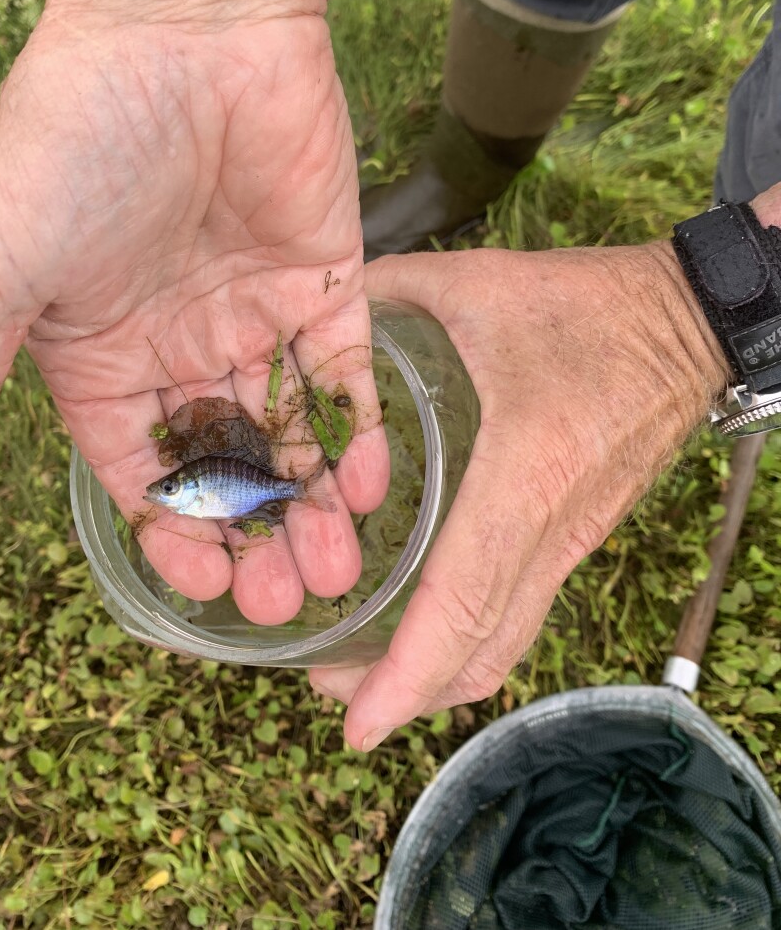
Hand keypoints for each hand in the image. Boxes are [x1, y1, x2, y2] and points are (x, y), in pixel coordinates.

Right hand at [0, 9, 389, 623]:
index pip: (139, 473)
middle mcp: (178, 345)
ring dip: (315, 504)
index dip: (173, 538)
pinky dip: (360, 428)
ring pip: (289, 434)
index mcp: (98, 355)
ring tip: (342, 568)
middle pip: (222, 468)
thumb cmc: (73, 136)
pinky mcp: (325, 277)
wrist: (184, 21)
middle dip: (255, 539)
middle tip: (290, 605)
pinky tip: (375, 483)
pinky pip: (344, 372)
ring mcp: (255, 314)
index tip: (210, 592)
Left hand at [309, 245, 727, 749]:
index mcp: (523, 478)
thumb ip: (389, 292)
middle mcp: (551, 530)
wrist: (691, 325)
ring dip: (436, 675)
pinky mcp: (578, 534)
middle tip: (331, 693)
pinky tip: (423, 617)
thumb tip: (319, 305)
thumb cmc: (590, 307)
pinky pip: (523, 612)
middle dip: (404, 693)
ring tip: (364, 670)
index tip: (353, 726)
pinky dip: (469, 640)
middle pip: (482, 652)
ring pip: (506, 643)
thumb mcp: (478, 285)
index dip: (404, 675)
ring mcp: (571, 541)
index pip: (463, 602)